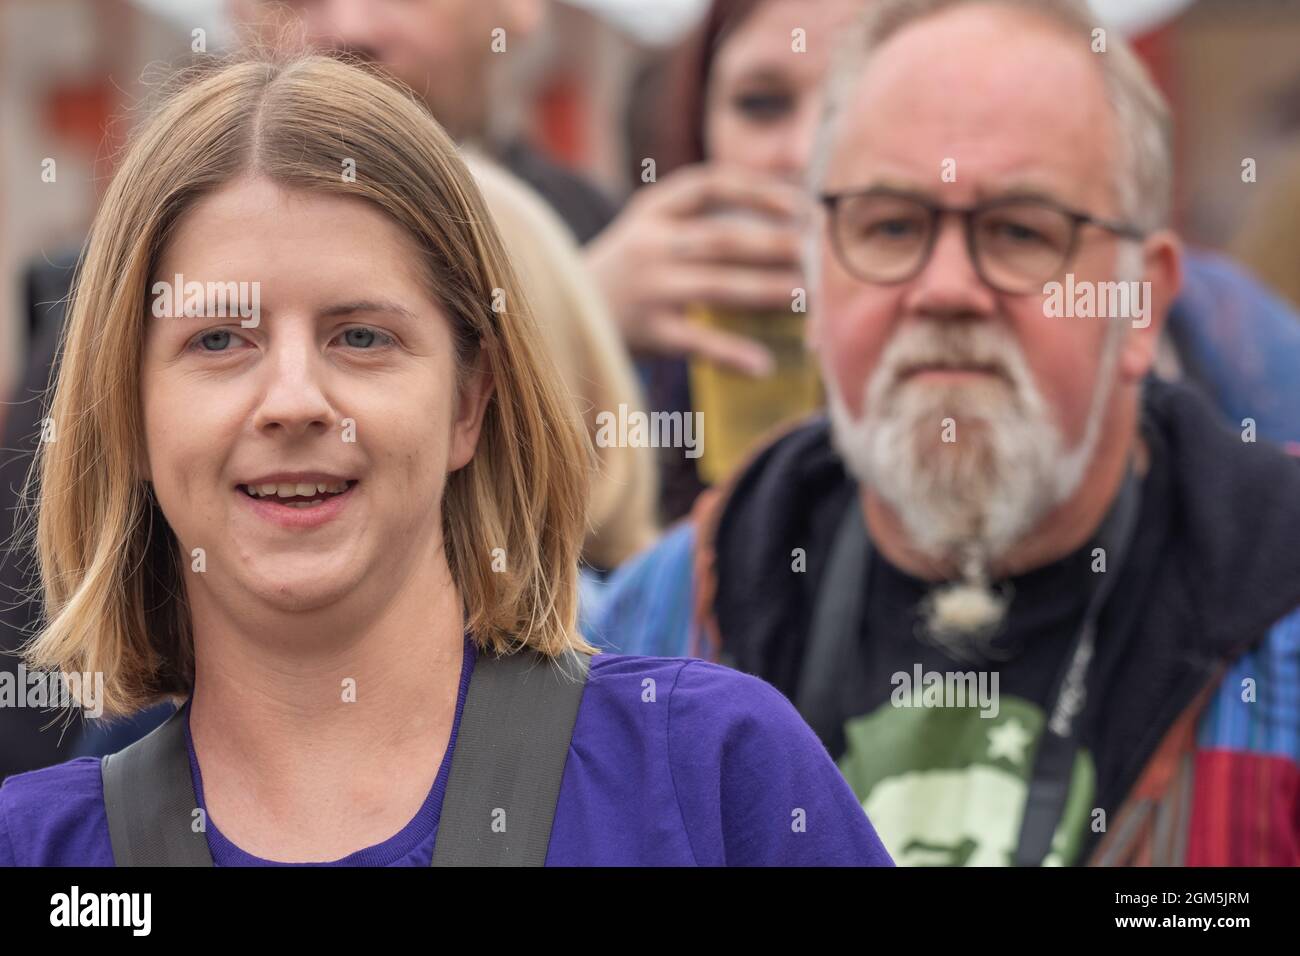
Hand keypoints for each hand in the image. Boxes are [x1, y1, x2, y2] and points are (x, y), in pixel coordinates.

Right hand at [584, 164, 808, 375]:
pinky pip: (698, 342)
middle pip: (725, 238)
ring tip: (807, 296)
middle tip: (817, 253)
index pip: (710, 185)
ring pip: (721, 286)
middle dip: (776, 244)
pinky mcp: (648, 332)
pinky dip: (732, 353)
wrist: (558, 313)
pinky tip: (764, 364)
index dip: (759, 190)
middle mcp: (650, 244)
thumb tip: (783, 216)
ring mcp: (649, 288)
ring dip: (770, 291)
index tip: (798, 203)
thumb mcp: (647, 229)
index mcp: (652, 211)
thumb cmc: (624, 272)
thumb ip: (698, 220)